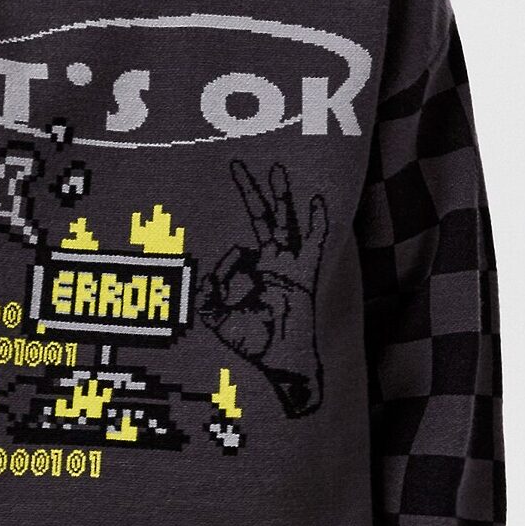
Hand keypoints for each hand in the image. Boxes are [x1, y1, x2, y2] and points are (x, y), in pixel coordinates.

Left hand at [196, 160, 327, 415]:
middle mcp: (271, 263)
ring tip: (277, 169)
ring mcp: (289, 266)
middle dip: (249, 191)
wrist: (280, 363)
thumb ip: (206, 294)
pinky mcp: (304, 275)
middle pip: (259, 217)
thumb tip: (211, 271)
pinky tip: (318, 201)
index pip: (233, 252)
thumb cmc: (252, 343)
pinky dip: (317, 224)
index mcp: (251, 271)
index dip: (225, 267)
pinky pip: (313, 244)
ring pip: (283, 222)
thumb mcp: (215, 317)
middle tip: (236, 163)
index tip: (223, 290)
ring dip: (280, 196)